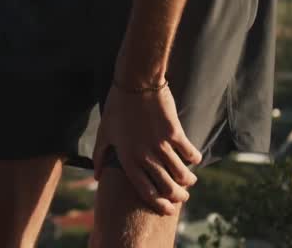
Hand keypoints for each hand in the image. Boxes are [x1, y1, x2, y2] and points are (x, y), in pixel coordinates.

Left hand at [93, 82, 201, 214]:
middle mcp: (145, 156)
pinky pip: (190, 154)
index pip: (145, 191)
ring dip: (188, 181)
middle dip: (178, 197)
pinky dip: (194, 159)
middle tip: (183, 197)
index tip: (167, 210)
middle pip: (166, 187)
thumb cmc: (117, 107)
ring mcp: (161, 145)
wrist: (136, 82)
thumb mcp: (104, 132)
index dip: (158, 204)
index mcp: (127, 158)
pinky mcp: (174, 133)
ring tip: (190, 181)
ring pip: (181, 174)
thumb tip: (97, 176)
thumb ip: (100, 156)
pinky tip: (194, 159)